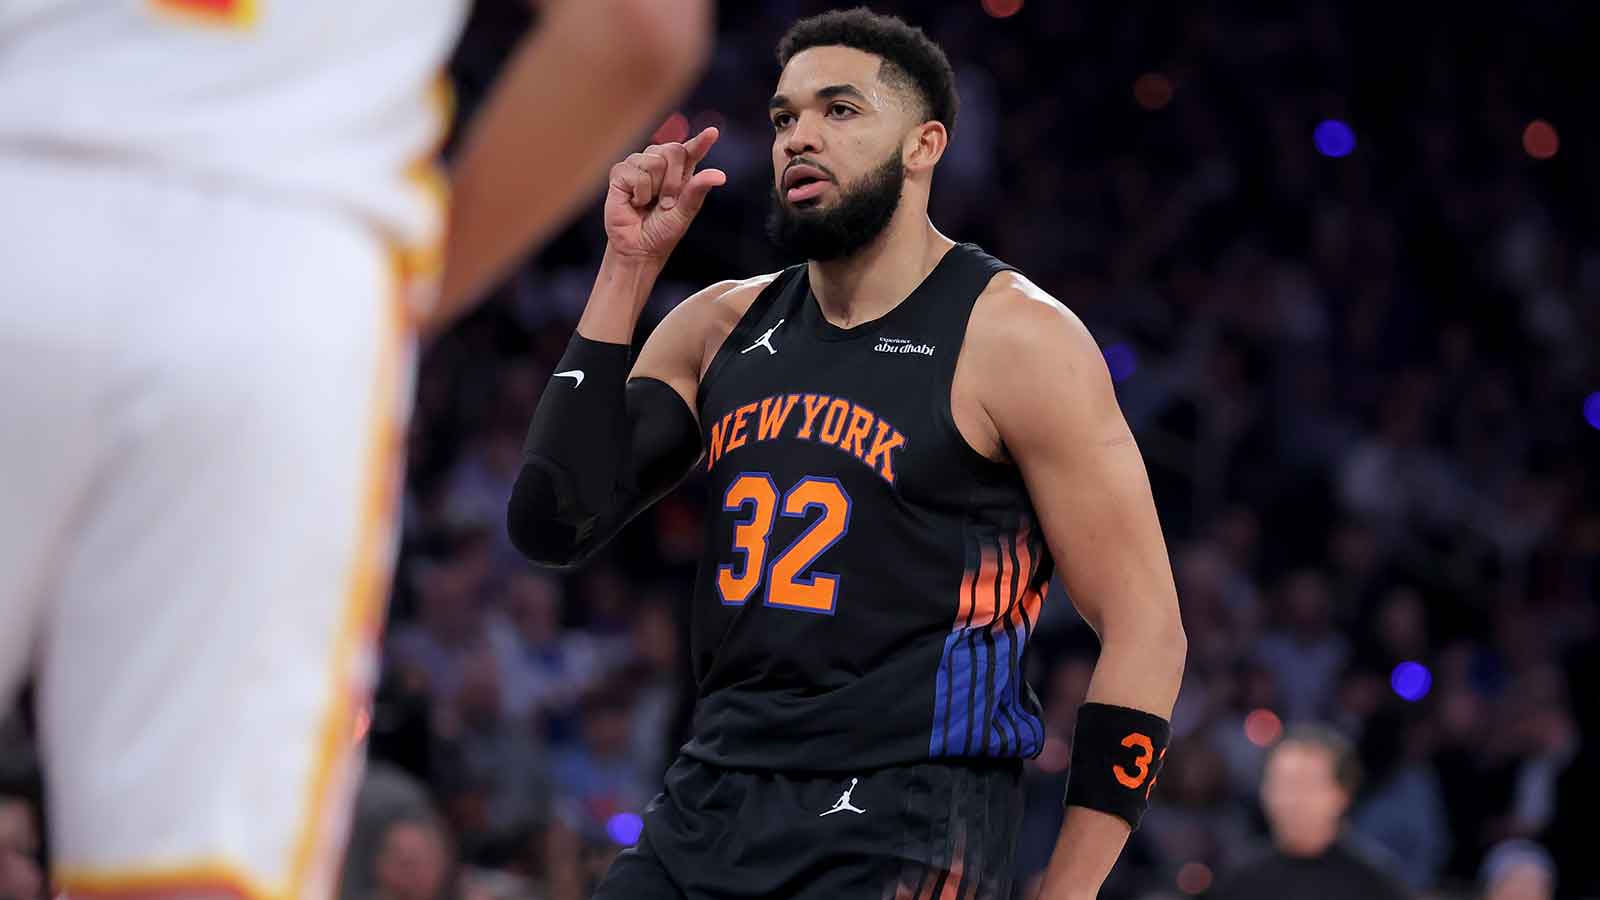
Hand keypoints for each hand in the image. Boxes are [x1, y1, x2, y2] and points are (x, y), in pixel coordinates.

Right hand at [604, 126, 726, 262]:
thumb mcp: (685, 212)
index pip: (690, 151)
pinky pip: (636, 174)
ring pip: (654, 161)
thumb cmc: (662, 231)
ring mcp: (638, 165)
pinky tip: (634, 202)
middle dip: (674, 180)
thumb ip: (698, 190)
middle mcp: (659, 164)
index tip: (712, 133)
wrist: (638, 248)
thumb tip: (721, 176)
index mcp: (679, 172)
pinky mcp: (620, 173)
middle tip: (667, 203)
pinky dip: (639, 194)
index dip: (701, 141)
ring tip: (649, 203)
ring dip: (655, 189)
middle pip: (674, 150)